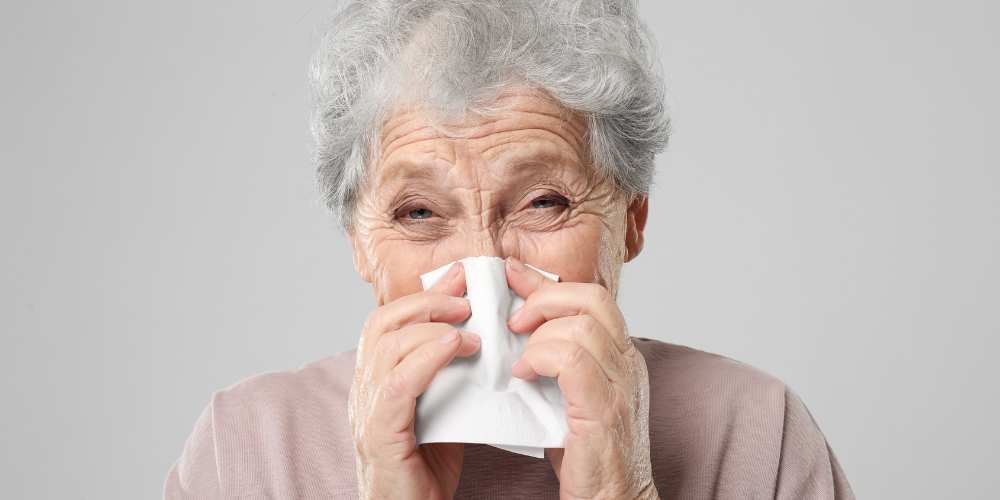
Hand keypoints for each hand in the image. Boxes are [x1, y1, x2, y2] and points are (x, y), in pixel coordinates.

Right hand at [350, 262, 480, 499]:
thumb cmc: (424, 474)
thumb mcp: (439, 412)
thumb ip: (447, 378)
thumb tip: (477, 340)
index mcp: (375, 382)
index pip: (387, 322)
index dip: (422, 295)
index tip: (459, 279)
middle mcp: (363, 391)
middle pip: (382, 323)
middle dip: (427, 302)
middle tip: (467, 298)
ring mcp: (366, 412)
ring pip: (387, 345)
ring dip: (433, 326)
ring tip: (470, 326)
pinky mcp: (379, 435)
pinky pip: (399, 384)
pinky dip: (428, 357)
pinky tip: (456, 347)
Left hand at [506, 257, 657, 499]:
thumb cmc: (586, 457)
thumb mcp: (568, 396)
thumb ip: (554, 361)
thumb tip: (518, 328)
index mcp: (621, 357)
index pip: (592, 297)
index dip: (548, 282)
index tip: (512, 274)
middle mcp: (628, 364)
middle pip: (592, 298)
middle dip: (544, 298)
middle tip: (513, 322)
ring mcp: (621, 386)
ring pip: (580, 325)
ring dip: (538, 335)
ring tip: (519, 360)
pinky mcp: (604, 411)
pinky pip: (573, 360)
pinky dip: (540, 358)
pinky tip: (523, 376)